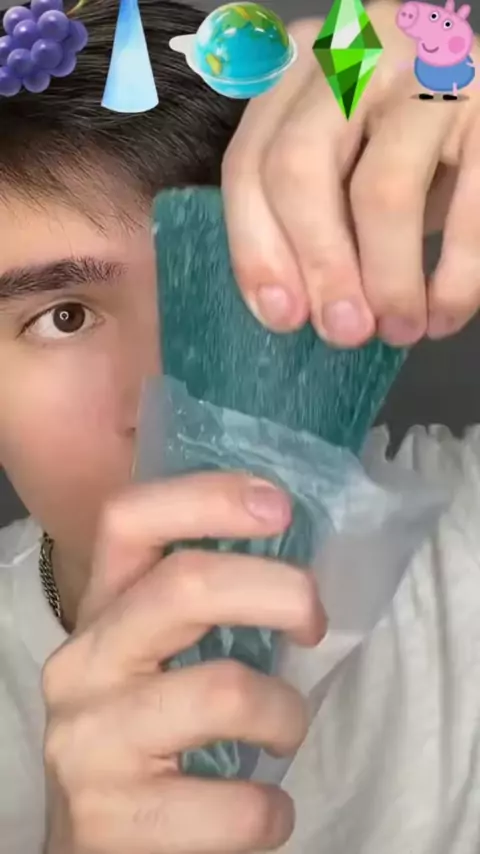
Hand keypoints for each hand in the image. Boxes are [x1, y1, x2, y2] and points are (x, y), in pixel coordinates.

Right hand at [42, 473, 324, 853]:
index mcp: (100, 611)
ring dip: (286, 714)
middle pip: (185, 585)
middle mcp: (82, 662)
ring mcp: (88, 740)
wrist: (95, 850)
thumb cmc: (147, 737)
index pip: (130, 520)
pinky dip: (272, 808)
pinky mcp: (111, 820)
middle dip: (279, 590)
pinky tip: (263, 809)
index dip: (206, 496)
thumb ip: (197, 608)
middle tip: (315, 621)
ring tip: (283, 732)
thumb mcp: (152, 657)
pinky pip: (237, 804)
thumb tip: (294, 566)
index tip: (276, 506)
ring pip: (225, 690)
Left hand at [222, 0, 479, 347]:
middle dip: (319, 267)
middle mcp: (352, 52)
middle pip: (299, 168)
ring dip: (388, 281)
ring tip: (400, 329)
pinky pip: (468, 207)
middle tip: (344, 331)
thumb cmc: (404, 149)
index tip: (284, 317)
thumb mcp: (343, 169)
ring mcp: (424, 66)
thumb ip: (310, 220)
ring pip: (381, 190)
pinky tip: (446, 313)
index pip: (249, 164)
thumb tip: (292, 309)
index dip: (258, 251)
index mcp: (296, 72)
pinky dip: (457, 276)